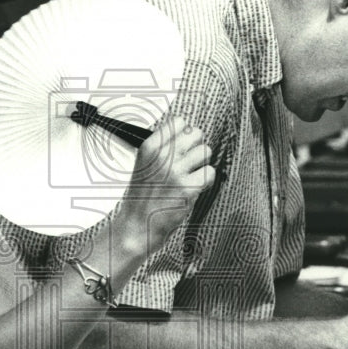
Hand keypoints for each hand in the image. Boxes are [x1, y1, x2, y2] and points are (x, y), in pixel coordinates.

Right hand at [118, 116, 214, 247]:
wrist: (137, 226)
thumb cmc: (141, 197)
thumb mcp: (143, 164)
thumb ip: (162, 147)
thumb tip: (187, 132)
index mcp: (150, 147)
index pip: (179, 122)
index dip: (184, 134)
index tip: (181, 146)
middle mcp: (163, 156)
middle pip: (196, 134)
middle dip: (196, 147)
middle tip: (189, 162)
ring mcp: (176, 172)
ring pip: (206, 152)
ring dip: (202, 164)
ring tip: (191, 175)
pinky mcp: (188, 189)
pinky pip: (210, 173)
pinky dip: (205, 181)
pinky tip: (194, 187)